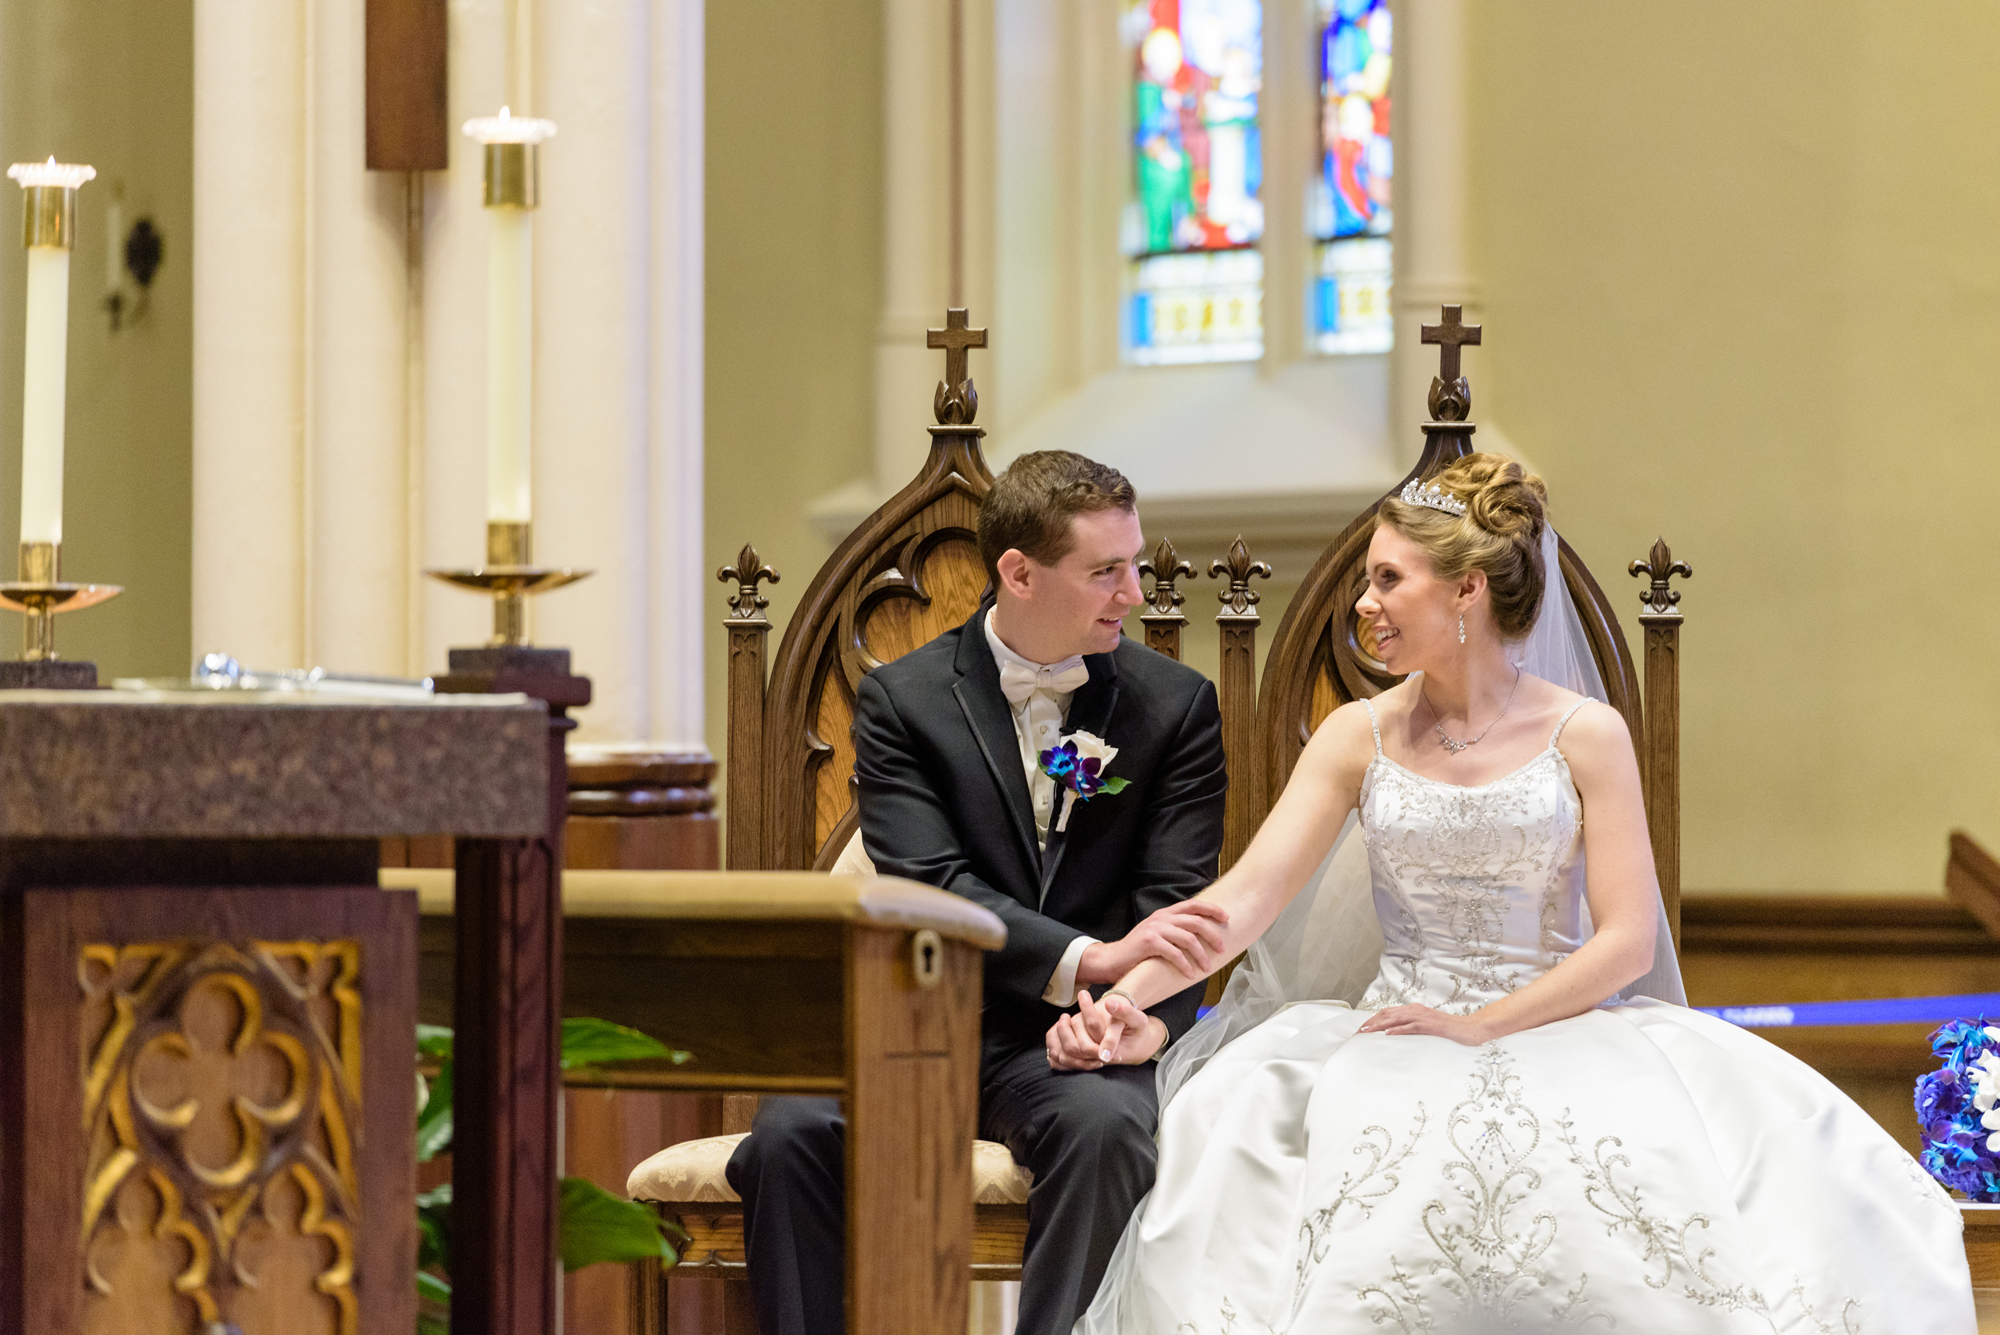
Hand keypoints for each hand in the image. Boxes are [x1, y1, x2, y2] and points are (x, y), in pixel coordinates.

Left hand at [1046, 989, 1166, 1069]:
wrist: (1136, 1045)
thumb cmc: (1137, 1031)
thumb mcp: (1139, 1020)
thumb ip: (1126, 1012)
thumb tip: (1109, 1003)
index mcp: (1114, 1049)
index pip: (1094, 1030)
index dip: (1087, 1010)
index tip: (1083, 993)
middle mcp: (1099, 1057)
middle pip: (1076, 1047)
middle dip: (1068, 1025)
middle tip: (1067, 1011)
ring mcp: (1089, 1059)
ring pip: (1066, 1053)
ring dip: (1061, 1033)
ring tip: (1064, 1018)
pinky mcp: (1082, 1059)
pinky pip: (1062, 1059)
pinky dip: (1057, 1045)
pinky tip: (1061, 1029)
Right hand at [1078, 900, 1230, 984]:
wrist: (1113, 959)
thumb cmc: (1139, 951)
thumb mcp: (1158, 934)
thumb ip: (1175, 931)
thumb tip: (1202, 937)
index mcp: (1166, 913)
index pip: (1194, 904)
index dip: (1212, 909)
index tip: (1226, 918)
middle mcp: (1161, 917)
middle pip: (1196, 922)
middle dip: (1213, 936)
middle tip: (1221, 950)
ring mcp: (1155, 928)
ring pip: (1188, 938)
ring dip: (1201, 955)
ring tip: (1207, 968)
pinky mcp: (1149, 942)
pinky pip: (1174, 953)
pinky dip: (1185, 965)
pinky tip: (1190, 975)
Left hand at [1356, 1004, 1491, 1046]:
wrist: (1471, 1029)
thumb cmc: (1448, 1031)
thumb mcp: (1426, 1029)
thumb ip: (1412, 1029)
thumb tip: (1394, 1037)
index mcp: (1414, 1010)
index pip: (1387, 1013)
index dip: (1372, 1020)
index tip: (1360, 1030)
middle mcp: (1416, 1010)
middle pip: (1387, 1014)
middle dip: (1370, 1023)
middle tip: (1357, 1033)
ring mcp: (1424, 1017)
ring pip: (1396, 1018)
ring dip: (1379, 1025)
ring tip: (1366, 1032)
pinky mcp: (1432, 1025)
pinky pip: (1412, 1026)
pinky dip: (1399, 1029)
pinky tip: (1388, 1034)